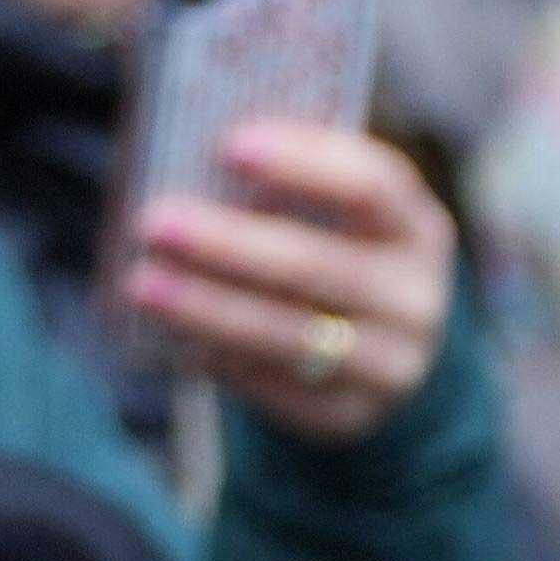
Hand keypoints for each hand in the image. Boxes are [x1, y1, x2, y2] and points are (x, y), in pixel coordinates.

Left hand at [120, 119, 455, 445]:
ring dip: (206, 308)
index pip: (371, 185)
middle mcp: (415, 298)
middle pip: (316, 266)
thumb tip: (190, 160)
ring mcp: (389, 365)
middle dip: (227, 243)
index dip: (303, 162)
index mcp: (418, 227)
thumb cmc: (341, 254)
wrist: (388, 354)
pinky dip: (219, 357)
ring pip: (287, 335)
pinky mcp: (351, 416)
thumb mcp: (343, 217)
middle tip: (153, 221)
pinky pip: (274, 386)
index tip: (228, 145)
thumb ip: (290, 188)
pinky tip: (174, 334)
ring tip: (142, 283)